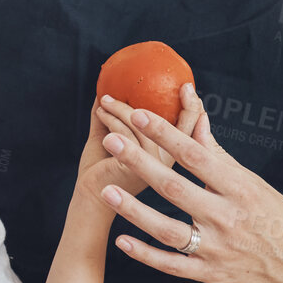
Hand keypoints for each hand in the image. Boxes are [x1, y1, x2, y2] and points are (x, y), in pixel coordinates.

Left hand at [76, 89, 202, 200]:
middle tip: (148, 87)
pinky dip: (111, 119)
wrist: (88, 195)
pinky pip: (127, 135)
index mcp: (167, 154)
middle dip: (168, 103)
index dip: (194, 108)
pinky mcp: (136, 169)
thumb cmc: (100, 167)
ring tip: (105, 102)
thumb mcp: (113, 137)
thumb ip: (116, 117)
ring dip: (122, 109)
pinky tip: (100, 114)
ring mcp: (154, 168)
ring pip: (146, 127)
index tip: (187, 87)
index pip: (190, 130)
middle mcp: (167, 163)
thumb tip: (109, 89)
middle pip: (179, 128)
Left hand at [96, 84, 282, 282]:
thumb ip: (218, 155)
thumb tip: (195, 118)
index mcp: (241, 189)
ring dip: (134, 210)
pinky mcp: (211, 274)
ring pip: (168, 230)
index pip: (196, 156)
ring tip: (105, 190)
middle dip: (139, 162)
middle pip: (175, 188)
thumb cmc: (278, 218)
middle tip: (110, 141)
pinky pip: (172, 265)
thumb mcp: (254, 183)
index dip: (165, 134)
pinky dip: (146, 254)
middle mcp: (228, 218)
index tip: (137, 114)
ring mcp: (218, 249)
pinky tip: (121, 240)